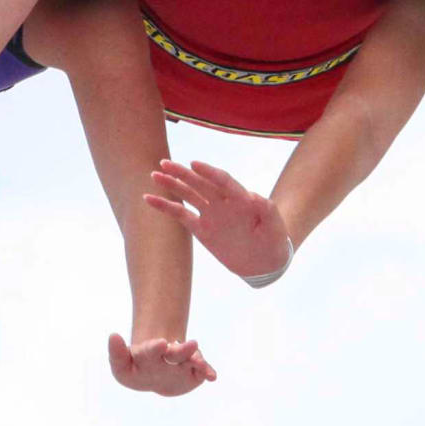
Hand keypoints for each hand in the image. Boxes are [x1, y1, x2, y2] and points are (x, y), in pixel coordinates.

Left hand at [105, 333, 216, 396]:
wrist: (155, 376)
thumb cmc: (137, 369)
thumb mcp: (122, 367)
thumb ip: (117, 354)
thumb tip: (113, 335)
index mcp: (150, 353)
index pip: (152, 350)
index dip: (156, 348)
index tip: (161, 344)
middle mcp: (169, 355)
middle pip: (177, 351)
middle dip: (182, 349)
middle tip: (191, 344)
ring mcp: (183, 363)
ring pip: (192, 359)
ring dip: (196, 359)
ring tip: (200, 362)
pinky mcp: (194, 373)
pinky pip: (202, 371)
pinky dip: (207, 371)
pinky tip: (212, 376)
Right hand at [143, 159, 290, 280]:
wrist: (265, 262)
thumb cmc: (274, 240)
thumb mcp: (275, 227)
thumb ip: (268, 211)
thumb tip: (257, 197)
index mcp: (240, 198)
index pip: (223, 181)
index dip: (209, 172)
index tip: (194, 164)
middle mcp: (223, 202)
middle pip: (201, 183)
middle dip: (183, 174)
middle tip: (164, 164)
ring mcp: (210, 214)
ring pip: (188, 195)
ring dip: (172, 185)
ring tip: (154, 175)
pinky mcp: (201, 229)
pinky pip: (180, 216)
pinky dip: (165, 207)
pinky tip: (149, 199)